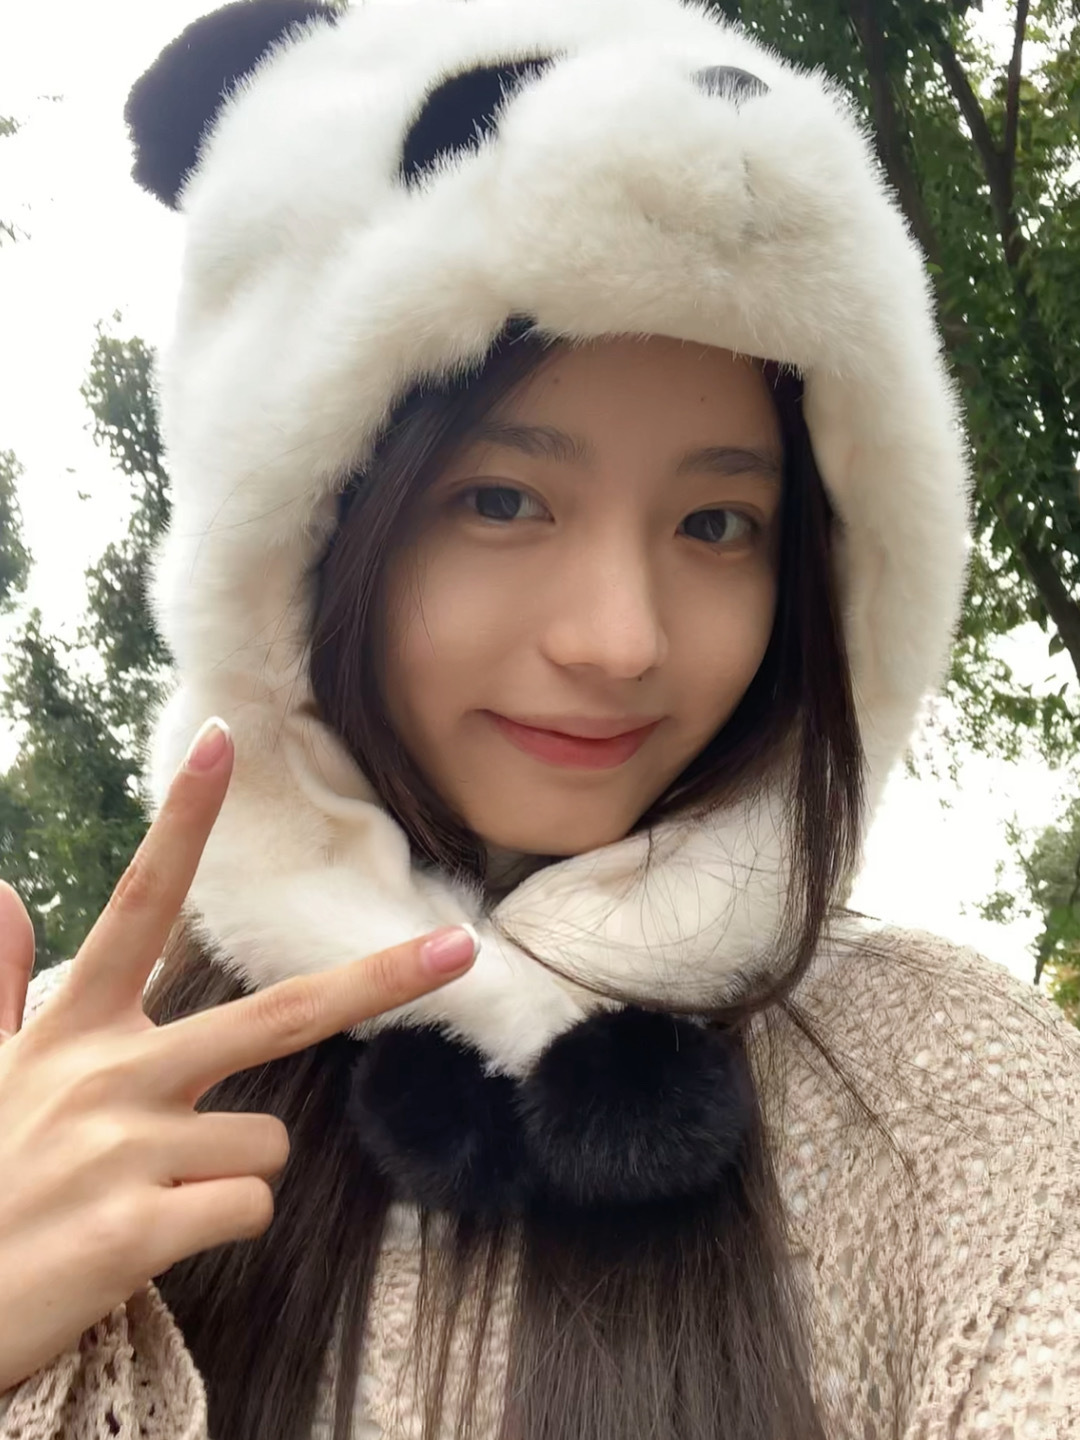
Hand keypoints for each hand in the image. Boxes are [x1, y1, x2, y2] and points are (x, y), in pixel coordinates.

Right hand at [0, 719, 477, 1394]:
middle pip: (278, 1012)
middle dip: (380, 979)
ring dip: (229, 1170)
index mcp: (75, 1026)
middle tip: (461, 947)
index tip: (223, 742)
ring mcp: (127, 1149)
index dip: (183, 821)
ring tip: (148, 1194)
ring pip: (270, 1140)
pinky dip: (216, 1225)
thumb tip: (4, 893)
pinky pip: (247, 1207)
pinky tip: (149, 1241)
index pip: (139, 902)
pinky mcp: (139, 1230)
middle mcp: (111, 1073)